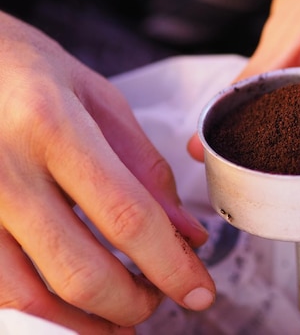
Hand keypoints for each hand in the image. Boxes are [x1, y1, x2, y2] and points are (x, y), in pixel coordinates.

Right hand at [0, 13, 214, 332]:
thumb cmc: (28, 70)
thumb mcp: (97, 99)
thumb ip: (144, 167)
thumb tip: (186, 234)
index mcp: (53, 127)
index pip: (127, 215)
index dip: (171, 265)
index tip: (200, 291)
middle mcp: (5, 172)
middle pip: (81, 270)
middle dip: (134, 302)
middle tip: (162, 299)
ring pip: (31, 299)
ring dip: (89, 323)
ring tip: (123, 317)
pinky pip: (0, 291)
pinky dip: (44, 314)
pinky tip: (74, 309)